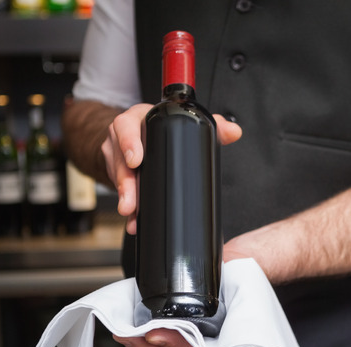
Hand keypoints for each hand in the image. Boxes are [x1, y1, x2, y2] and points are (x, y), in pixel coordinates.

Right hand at [102, 105, 242, 233]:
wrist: (137, 134)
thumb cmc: (162, 127)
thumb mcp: (184, 122)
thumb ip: (212, 125)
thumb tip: (234, 132)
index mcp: (138, 120)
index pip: (126, 126)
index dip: (128, 143)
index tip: (135, 161)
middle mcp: (122, 137)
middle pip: (119, 159)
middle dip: (125, 182)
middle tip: (131, 201)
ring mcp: (117, 157)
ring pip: (117, 177)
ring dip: (125, 198)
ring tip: (132, 214)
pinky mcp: (117, 174)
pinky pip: (120, 191)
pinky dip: (129, 209)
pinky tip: (133, 222)